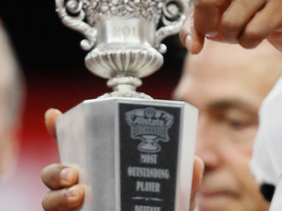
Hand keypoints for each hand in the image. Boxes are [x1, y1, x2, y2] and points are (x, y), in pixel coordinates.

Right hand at [40, 109, 204, 210]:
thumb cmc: (165, 210)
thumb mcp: (179, 196)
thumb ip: (187, 180)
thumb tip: (196, 162)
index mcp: (108, 168)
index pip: (80, 144)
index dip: (62, 128)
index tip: (54, 115)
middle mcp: (87, 185)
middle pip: (57, 171)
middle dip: (57, 169)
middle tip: (74, 173)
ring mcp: (77, 208)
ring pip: (50, 198)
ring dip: (57, 195)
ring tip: (77, 194)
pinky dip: (58, 210)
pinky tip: (74, 210)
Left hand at [152, 0, 281, 53]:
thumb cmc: (248, 7)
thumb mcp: (220, 10)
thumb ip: (197, 24)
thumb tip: (193, 46)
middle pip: (205, 0)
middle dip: (205, 25)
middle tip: (214, 31)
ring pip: (230, 23)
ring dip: (230, 37)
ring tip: (240, 30)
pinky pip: (251, 34)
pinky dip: (248, 42)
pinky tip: (256, 34)